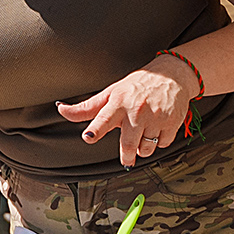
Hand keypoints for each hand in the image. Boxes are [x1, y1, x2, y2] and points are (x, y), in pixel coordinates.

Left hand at [57, 62, 193, 167]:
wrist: (172, 75)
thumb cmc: (138, 86)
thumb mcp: (111, 93)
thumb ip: (87, 107)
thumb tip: (61, 110)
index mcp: (119, 102)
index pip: (104, 118)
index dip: (95, 129)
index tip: (89, 136)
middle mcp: (137, 110)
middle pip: (128, 144)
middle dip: (127, 156)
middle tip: (127, 158)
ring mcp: (156, 117)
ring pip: (146, 148)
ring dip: (143, 149)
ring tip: (143, 136)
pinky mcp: (172, 122)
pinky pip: (163, 144)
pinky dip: (159, 142)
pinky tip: (157, 129)